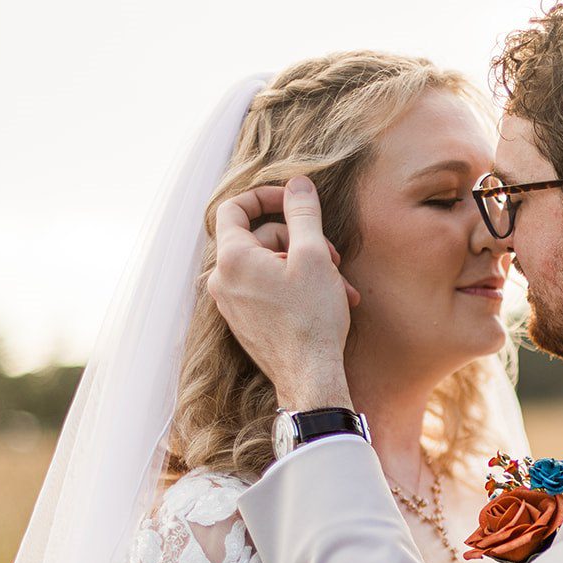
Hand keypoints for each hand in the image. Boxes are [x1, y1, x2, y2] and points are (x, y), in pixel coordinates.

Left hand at [208, 178, 359, 407]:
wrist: (310, 378)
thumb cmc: (311, 318)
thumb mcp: (313, 256)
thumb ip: (303, 213)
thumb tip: (298, 184)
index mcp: (232, 258)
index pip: (233, 207)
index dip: (264, 196)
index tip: (293, 200)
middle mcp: (222, 280)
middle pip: (260, 238)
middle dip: (300, 241)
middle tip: (333, 256)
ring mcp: (231, 304)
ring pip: (268, 266)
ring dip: (305, 268)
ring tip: (339, 285)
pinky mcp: (244, 322)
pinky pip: (266, 290)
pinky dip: (295, 288)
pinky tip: (327, 300)